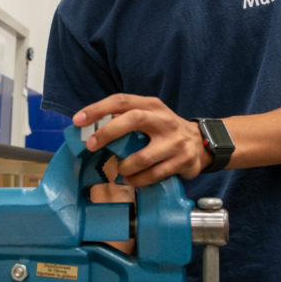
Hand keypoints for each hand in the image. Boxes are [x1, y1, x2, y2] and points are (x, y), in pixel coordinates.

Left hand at [73, 94, 209, 186]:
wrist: (202, 143)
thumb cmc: (165, 131)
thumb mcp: (149, 117)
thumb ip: (124, 119)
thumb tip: (90, 128)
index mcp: (152, 105)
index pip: (121, 101)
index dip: (98, 109)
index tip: (79, 120)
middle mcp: (164, 120)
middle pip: (133, 119)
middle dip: (108, 132)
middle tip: (91, 145)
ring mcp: (175, 141)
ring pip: (142, 156)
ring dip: (124, 166)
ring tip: (118, 170)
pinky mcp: (183, 161)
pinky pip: (154, 174)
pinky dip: (138, 180)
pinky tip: (131, 179)